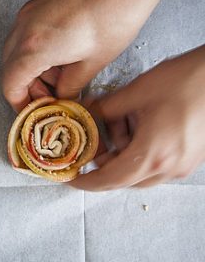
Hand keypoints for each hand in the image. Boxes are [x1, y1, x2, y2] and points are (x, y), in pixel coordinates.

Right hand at [1, 0, 187, 111]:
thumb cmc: (118, 6)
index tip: (32, 112)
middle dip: (26, 87)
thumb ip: (72, 84)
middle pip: (9, 67)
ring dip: (33, 68)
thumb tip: (64, 94)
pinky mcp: (40, 0)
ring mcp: (30, 11)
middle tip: (48, 98)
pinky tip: (63, 53)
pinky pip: (28, 32)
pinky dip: (38, 49)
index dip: (20, 103)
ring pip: (17, 49)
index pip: (10, 85)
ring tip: (61, 76)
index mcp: (34, 47)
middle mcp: (25, 27)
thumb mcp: (96, 59)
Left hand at [71, 45, 204, 190]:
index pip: (109, 180)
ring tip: (121, 121)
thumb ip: (103, 109)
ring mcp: (183, 165)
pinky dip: (141, 150)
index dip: (86, 181)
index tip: (71, 177)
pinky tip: (139, 123)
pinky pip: (157, 163)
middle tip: (93, 140)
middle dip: (104, 162)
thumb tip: (82, 112)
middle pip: (123, 178)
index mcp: (152, 155)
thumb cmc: (187, 80)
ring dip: (123, 153)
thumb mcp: (135, 93)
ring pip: (140, 171)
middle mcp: (169, 167)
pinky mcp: (191, 157)